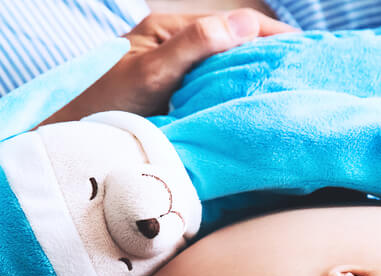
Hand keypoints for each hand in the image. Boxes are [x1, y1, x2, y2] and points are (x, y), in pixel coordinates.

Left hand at [42, 10, 295, 123]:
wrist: (71, 146)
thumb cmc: (102, 109)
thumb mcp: (151, 73)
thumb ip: (195, 46)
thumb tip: (245, 24)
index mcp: (167, 31)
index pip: (233, 24)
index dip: (272, 33)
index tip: (306, 49)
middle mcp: (172, 49)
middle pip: (233, 44)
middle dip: (271, 55)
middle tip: (309, 72)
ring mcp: (173, 76)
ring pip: (225, 69)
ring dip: (256, 78)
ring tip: (291, 92)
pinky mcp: (173, 103)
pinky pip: (214, 92)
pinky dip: (238, 97)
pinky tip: (255, 111)